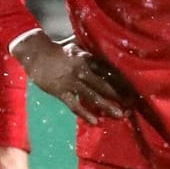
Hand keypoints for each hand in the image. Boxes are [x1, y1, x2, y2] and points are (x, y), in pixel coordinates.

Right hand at [15, 34, 132, 120]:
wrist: (35, 53)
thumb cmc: (58, 49)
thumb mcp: (77, 46)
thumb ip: (91, 50)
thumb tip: (107, 49)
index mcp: (88, 58)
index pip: (110, 71)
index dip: (122, 81)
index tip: (134, 90)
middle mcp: (83, 70)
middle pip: (105, 84)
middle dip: (119, 96)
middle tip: (131, 106)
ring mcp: (71, 81)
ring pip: (93, 96)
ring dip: (107, 106)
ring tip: (119, 115)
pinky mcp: (61, 91)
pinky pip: (75, 104)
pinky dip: (85, 113)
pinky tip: (95, 121)